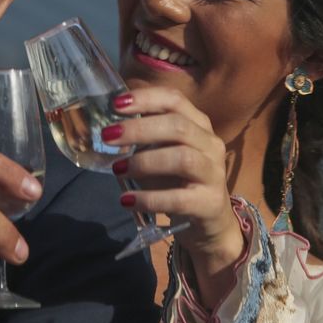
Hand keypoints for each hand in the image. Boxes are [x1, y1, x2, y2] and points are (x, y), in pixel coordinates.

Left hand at [107, 87, 243, 306]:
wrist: (211, 224)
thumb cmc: (181, 182)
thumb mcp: (165, 153)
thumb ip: (145, 138)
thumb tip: (108, 128)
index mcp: (199, 125)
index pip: (175, 100)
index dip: (145, 98)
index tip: (115, 105)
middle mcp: (211, 144)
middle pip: (178, 126)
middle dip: (139, 129)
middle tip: (107, 137)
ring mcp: (214, 173)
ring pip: (183, 158)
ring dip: (144, 161)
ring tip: (117, 169)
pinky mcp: (210, 203)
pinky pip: (179, 198)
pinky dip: (149, 198)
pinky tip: (127, 200)